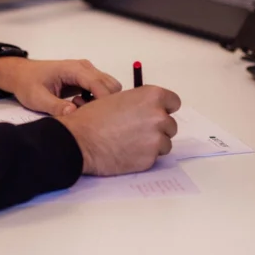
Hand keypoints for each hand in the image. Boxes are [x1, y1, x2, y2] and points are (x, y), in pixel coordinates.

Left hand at [0, 57, 121, 115]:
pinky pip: (101, 89)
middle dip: (104, 102)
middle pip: (111, 84)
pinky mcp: (86, 78)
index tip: (100, 117)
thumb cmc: (28, 83)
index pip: (98, 83)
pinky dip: (96, 99)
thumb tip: (73, 113)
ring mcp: (86, 72)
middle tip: (85, 112)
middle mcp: (84, 67)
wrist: (21, 74)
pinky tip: (78, 104)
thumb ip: (55, 106)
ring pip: (109, 87)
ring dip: (100, 101)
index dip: (103, 100)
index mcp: (73, 69)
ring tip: (79, 107)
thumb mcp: (37, 98)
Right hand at [57, 85, 180, 175]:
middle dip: (157, 128)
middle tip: (138, 131)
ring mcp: (156, 138)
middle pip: (170, 124)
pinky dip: (144, 156)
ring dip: (153, 143)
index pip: (174, 102)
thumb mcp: (118, 98)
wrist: (80, 140)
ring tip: (131, 142)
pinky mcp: (150, 158)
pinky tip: (127, 152)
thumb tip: (147, 110)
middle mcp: (159, 116)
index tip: (156, 113)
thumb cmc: (93, 117)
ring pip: (165, 142)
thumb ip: (139, 102)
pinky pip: (154, 157)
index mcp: (152, 96)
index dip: (164, 108)